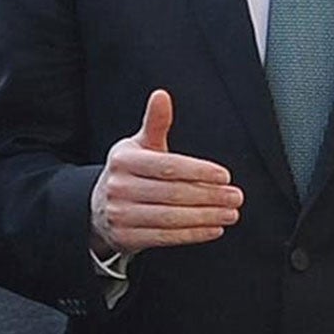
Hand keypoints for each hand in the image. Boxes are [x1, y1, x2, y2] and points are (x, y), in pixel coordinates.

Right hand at [89, 90, 241, 254]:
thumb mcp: (139, 146)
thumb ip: (155, 123)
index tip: (224, 176)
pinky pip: (166, 237)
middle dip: (210, 196)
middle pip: (173, 193)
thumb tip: (162, 95)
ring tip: (230, 212)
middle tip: (235, 196)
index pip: (168, 166)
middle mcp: (119, 188)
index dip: (199, 172)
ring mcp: (120, 215)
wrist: (99, 209)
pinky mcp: (126, 238)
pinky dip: (193, 234)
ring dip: (207, 216)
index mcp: (124, 160)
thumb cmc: (130, 173)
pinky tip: (213, 228)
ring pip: (171, 218)